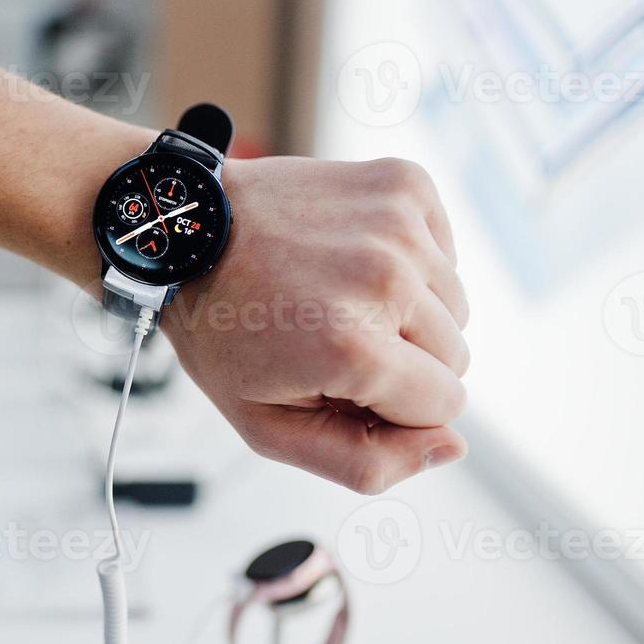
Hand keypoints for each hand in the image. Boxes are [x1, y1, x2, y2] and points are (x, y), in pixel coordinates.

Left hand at [159, 156, 469, 494]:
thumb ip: (365, 460)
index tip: (339, 378)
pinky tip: (347, 258)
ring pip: (454, 305)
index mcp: (353, 348)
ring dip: (407, 311)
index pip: (444, 406)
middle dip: (402, 361)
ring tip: (334, 295)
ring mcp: (397, 223)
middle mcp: (385, 279)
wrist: (187, 233)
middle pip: (456, 356)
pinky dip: (409, 261)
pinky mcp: (403, 183)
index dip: (393, 405)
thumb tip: (453, 446)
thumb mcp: (267, 426)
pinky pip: (445, 252)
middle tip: (329, 335)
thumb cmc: (222, 331)